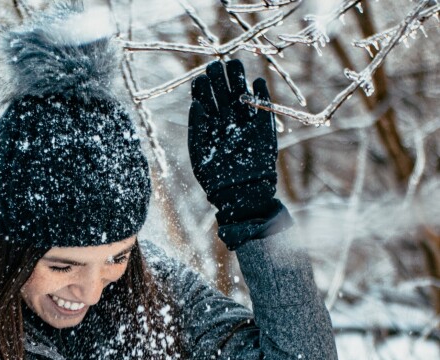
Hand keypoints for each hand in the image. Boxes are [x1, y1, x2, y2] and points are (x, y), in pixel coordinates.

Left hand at [188, 59, 289, 248]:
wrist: (240, 195)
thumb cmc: (215, 179)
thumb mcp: (199, 154)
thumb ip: (197, 128)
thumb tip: (196, 103)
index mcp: (210, 128)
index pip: (205, 101)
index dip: (202, 89)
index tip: (200, 77)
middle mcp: (227, 124)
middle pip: (222, 95)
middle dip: (219, 79)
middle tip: (215, 64)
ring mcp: (245, 126)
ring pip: (241, 97)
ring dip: (238, 80)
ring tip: (235, 64)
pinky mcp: (263, 131)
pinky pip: (263, 109)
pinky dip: (261, 95)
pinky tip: (257, 81)